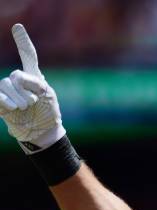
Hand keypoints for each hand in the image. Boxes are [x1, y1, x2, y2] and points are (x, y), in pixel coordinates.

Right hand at [0, 24, 64, 153]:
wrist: (43, 132)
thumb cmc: (48, 113)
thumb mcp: (47, 94)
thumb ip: (34, 82)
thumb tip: (15, 78)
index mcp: (34, 77)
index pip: (28, 56)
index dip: (23, 42)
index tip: (18, 27)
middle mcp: (19, 82)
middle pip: (16, 76)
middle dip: (26, 90)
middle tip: (33, 102)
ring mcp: (8, 92)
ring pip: (5, 85)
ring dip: (18, 98)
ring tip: (25, 107)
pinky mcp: (1, 103)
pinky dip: (4, 100)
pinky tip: (12, 107)